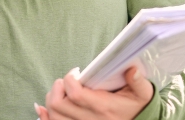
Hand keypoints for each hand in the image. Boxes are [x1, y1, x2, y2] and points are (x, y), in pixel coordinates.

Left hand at [35, 66, 153, 119]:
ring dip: (51, 100)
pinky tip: (42, 108)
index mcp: (103, 107)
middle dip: (57, 88)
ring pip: (53, 116)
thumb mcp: (143, 93)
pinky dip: (44, 116)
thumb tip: (131, 69)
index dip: (69, 80)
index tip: (76, 73)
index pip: (75, 94)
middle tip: (66, 81)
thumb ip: (138, 81)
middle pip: (58, 105)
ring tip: (61, 90)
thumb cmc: (137, 107)